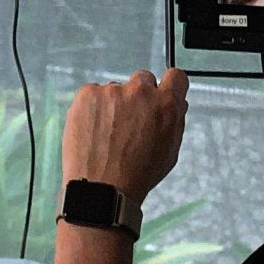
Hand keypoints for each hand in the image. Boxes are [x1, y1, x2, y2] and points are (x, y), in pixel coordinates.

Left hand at [61, 69, 186, 211]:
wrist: (102, 186)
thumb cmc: (137, 175)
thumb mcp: (169, 151)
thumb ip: (174, 121)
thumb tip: (175, 104)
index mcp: (166, 105)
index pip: (176, 77)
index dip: (169, 85)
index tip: (161, 92)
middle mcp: (141, 92)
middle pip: (143, 79)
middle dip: (138, 95)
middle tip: (129, 120)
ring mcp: (112, 90)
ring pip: (115, 89)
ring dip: (113, 104)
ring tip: (107, 133)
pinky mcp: (88, 93)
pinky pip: (93, 93)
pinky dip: (92, 107)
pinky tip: (93, 129)